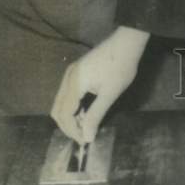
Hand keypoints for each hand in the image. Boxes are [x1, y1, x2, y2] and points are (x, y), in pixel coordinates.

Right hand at [50, 26, 148, 143]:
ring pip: (61, 103)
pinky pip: (67, 95)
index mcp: (74, 83)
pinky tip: (85, 113)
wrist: (127, 42)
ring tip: (87, 126)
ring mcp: (70, 74)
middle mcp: (68, 78)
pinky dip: (73, 107)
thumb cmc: (121, 67)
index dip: (72, 131)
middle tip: (84, 136)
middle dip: (68, 126)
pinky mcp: (76, 72)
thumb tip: (86, 137)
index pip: (64, 115)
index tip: (85, 141)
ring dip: (70, 117)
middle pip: (58, 110)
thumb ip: (96, 115)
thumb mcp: (110, 94)